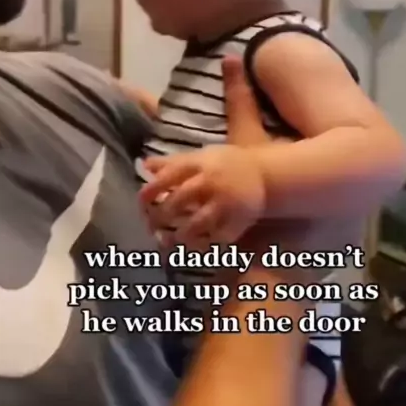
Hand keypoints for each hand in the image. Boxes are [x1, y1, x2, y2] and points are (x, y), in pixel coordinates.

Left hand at [140, 144, 264, 246]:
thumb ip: (172, 162)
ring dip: (181, 234)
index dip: (152, 189)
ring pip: (199, 222)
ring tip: (169, 241)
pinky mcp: (239, 220)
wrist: (265, 174)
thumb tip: (143, 165)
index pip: (170, 175)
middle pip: (180, 200)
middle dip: (161, 215)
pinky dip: (206, 246)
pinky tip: (194, 248)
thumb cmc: (226, 164)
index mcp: (201, 163)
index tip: (141, 201)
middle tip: (150, 226)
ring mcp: (227, 202)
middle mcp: (212, 182)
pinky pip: (220, 237)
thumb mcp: (202, 156)